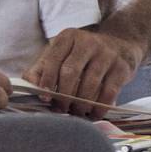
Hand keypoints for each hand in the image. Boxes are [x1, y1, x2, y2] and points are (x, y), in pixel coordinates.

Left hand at [25, 28, 143, 113]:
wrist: (121, 43)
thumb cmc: (82, 54)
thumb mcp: (61, 54)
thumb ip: (41, 68)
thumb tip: (28, 85)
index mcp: (68, 37)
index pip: (53, 60)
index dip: (47, 81)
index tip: (45, 98)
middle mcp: (87, 42)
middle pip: (70, 72)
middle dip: (64, 95)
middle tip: (61, 109)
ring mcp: (107, 54)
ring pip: (90, 83)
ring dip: (81, 103)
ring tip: (76, 112)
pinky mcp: (122, 67)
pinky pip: (109, 91)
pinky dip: (99, 106)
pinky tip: (93, 113)